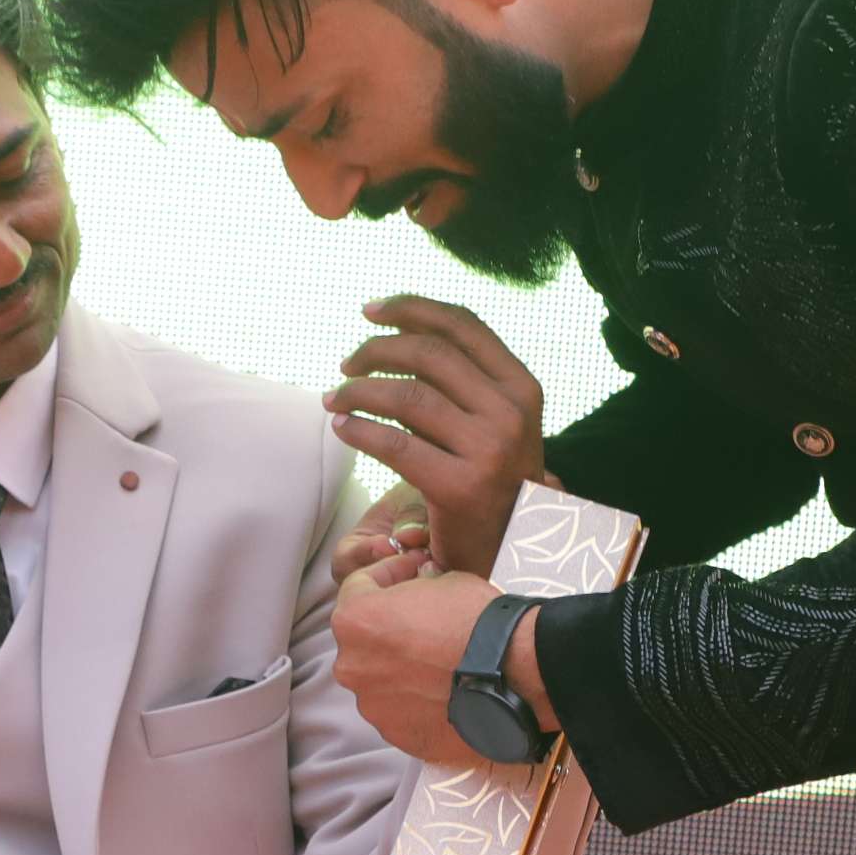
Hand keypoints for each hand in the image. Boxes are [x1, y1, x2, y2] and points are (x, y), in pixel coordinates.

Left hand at [323, 298, 549, 575]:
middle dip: (376, 350)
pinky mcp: (459, 488)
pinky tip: (342, 427)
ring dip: (358, 391)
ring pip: (406, 396)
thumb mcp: (494, 419)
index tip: (371, 311)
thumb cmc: (491, 476)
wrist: (515, 546)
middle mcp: (509, 413)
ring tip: (335, 398)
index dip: (412, 308)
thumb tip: (394, 336)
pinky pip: (394, 444)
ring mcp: (488, 451)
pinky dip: (359, 430)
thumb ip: (458, 380)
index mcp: (520, 386)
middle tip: (346, 364)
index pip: (462, 326)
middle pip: (428, 354)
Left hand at [331, 566, 557, 771]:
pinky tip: (445, 691)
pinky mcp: (398, 735)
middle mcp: (352, 666)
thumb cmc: (477, 622)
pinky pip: (402, 711)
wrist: (514, 677)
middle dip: (390, 626)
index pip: (358, 586)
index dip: (388, 573)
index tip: (410, 570)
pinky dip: (417, 700)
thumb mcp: (446, 581)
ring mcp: (373, 706)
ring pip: (381, 680)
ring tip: (438, 662)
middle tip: (424, 619)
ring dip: (401, 668)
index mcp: (355, 621)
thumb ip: (420, 584)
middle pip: (364, 640)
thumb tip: (421, 582)